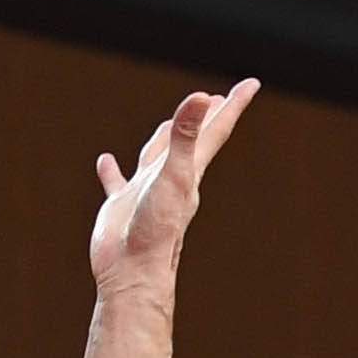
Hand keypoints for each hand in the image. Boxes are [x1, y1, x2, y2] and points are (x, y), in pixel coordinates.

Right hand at [88, 79, 258, 298]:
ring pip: (155, 157)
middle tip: (217, 100)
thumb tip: (204, 98)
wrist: (132, 274)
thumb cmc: (157, 230)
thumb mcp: (173, 176)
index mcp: (189, 171)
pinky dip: (113, 171)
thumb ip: (186, 137)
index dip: (234, 104)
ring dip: (162, 139)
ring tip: (166, 123)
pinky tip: (106, 162)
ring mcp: (146, 193)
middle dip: (205, 118)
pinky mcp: (121, 207)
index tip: (252, 84)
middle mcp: (171, 179)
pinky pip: (117, 182)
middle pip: (192, 140)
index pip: (215, 129)